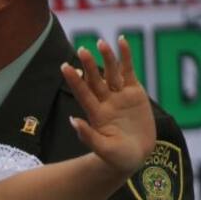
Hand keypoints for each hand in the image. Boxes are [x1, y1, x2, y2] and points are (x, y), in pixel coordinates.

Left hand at [61, 36, 155, 175]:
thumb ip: (89, 136)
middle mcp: (105, 102)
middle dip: (89, 66)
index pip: (83, 94)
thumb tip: (73, 121)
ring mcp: (119, 96)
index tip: (65, 67)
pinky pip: (129, 71)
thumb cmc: (117, 158)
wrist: (135, 157)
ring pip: (111, 73)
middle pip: (95, 80)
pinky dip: (125, 57)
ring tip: (100, 43)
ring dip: (106, 58)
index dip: (75, 81)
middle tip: (81, 51)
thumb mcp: (104, 150)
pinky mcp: (134, 93)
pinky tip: (121, 41)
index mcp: (96, 115)